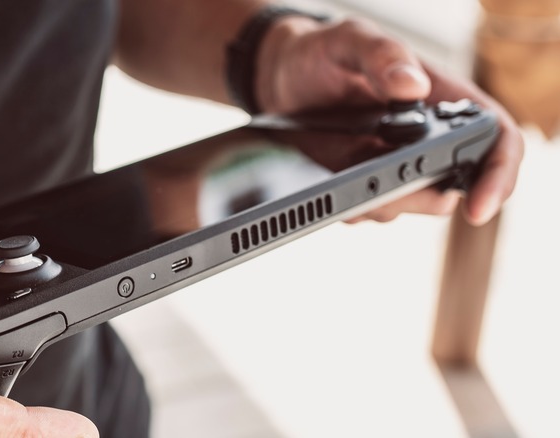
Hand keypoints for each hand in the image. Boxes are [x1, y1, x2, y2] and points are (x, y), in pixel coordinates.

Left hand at [256, 17, 523, 224]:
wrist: (278, 76)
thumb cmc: (323, 52)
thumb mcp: (350, 40)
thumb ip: (383, 56)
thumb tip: (413, 87)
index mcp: (441, 99)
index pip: (494, 138)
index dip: (498, 175)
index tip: (476, 207)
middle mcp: (425, 138)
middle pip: (450, 187)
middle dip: (418, 198)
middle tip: (377, 184)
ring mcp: (393, 165)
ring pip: (405, 206)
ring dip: (377, 201)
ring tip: (341, 166)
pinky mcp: (361, 182)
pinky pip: (365, 209)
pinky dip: (347, 204)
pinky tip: (324, 177)